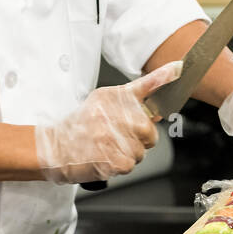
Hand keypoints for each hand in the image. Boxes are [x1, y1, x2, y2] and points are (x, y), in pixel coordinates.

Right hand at [34, 60, 181, 183]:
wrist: (52, 148)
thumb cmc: (78, 127)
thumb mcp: (101, 102)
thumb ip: (131, 100)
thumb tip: (159, 106)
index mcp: (112, 97)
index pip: (145, 84)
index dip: (165, 75)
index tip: (180, 67)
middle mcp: (113, 113)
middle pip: (150, 132)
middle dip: (139, 139)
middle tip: (117, 137)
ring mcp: (112, 136)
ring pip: (141, 151)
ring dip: (128, 154)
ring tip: (106, 147)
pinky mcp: (111, 158)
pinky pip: (131, 164)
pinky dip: (120, 166)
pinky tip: (104, 158)